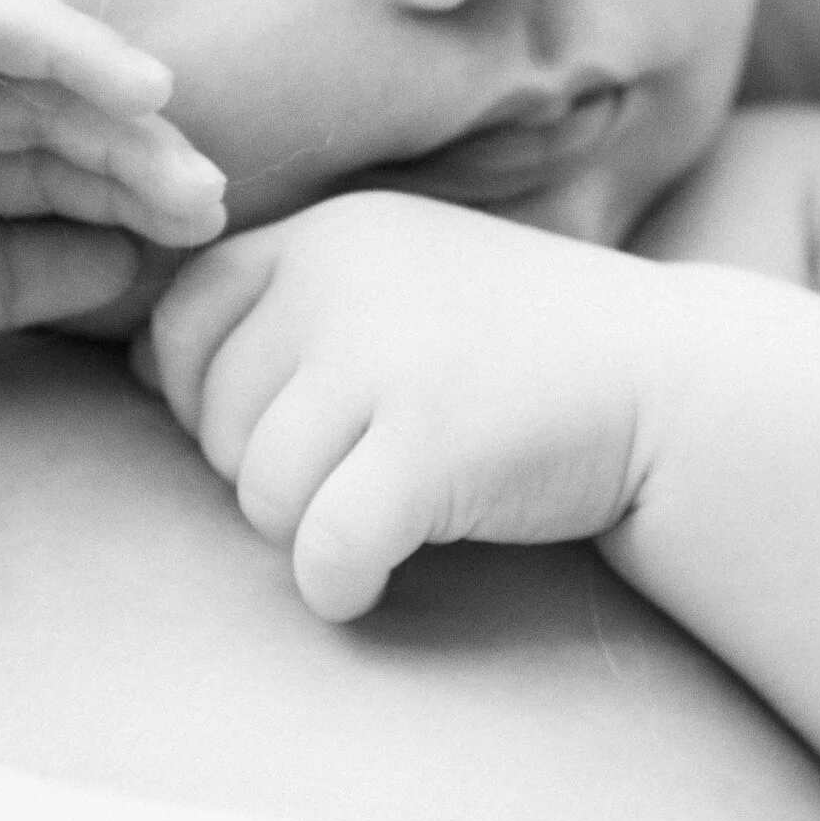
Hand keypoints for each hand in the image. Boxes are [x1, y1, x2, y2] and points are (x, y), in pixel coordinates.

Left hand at [139, 190, 672, 618]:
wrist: (682, 382)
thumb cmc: (525, 350)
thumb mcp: (402, 281)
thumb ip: (287, 305)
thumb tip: (138, 368)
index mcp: (328, 233)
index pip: (181, 324)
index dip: (205, 400)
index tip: (290, 428)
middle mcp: (344, 277)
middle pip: (217, 425)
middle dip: (270, 477)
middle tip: (362, 474)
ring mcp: (388, 357)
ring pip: (261, 494)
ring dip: (308, 534)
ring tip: (385, 512)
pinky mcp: (430, 443)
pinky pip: (323, 549)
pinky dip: (338, 586)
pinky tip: (375, 579)